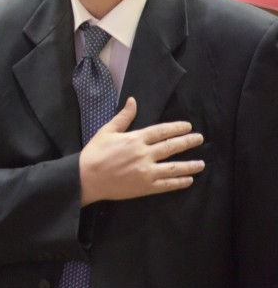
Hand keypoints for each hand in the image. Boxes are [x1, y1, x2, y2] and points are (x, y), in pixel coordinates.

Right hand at [79, 98, 204, 205]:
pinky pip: (167, 184)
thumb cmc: (94, 153)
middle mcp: (144, 154)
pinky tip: (188, 180)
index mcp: (135, 139)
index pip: (162, 131)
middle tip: (199, 139)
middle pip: (172, 147)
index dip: (177, 128)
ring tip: (201, 164)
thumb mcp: (107, 131)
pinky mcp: (145, 186)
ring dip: (190, 165)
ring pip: (174, 167)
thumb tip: (133, 101)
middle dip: (188, 142)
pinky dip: (179, 182)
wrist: (86, 178)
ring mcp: (146, 171)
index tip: (188, 127)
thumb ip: (123, 117)